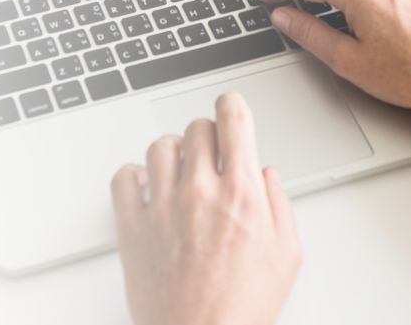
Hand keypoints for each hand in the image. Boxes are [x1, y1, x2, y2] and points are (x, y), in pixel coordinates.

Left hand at [111, 92, 301, 324]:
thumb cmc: (243, 310)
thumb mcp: (286, 256)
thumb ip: (281, 206)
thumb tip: (267, 176)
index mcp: (241, 192)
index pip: (232, 118)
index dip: (232, 105)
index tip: (230, 108)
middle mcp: (200, 190)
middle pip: (196, 128)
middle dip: (207, 135)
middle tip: (211, 155)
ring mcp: (163, 206)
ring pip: (160, 146)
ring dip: (174, 152)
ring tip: (180, 170)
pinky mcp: (133, 227)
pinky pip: (123, 178)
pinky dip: (133, 176)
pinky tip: (147, 187)